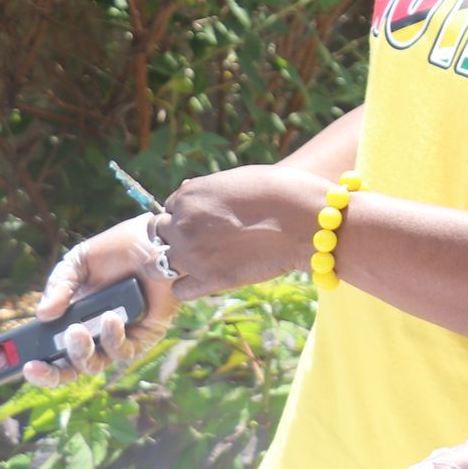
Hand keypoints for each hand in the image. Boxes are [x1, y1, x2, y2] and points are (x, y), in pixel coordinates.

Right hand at [23, 213, 179, 386]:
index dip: (33, 361)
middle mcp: (96, 333)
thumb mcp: (79, 262)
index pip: (50, 350)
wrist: (160, 239)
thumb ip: (59, 287)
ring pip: (94, 365)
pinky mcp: (146, 336)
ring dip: (80, 351)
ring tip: (77, 329)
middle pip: (69, 369)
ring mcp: (121, 337)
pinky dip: (113, 339)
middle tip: (34, 364)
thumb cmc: (121, 248)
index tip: (6, 364)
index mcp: (75, 317)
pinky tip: (110, 319)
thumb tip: (42, 315)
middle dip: (49, 373)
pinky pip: (125, 352)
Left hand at [158, 164, 325, 300]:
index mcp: (189, 195)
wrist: (308, 221)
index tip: (208, 218)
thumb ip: (209, 188)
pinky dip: (189, 286)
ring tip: (200, 259)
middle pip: (159, 232)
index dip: (188, 212)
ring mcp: (192, 255)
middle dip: (176, 234)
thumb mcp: (241, 178)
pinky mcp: (208, 281)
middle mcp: (182, 224)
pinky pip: (180, 290)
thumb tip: (187, 192)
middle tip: (203, 238)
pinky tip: (208, 277)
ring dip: (175, 261)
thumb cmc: (283, 192)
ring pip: (159, 264)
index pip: (171, 206)